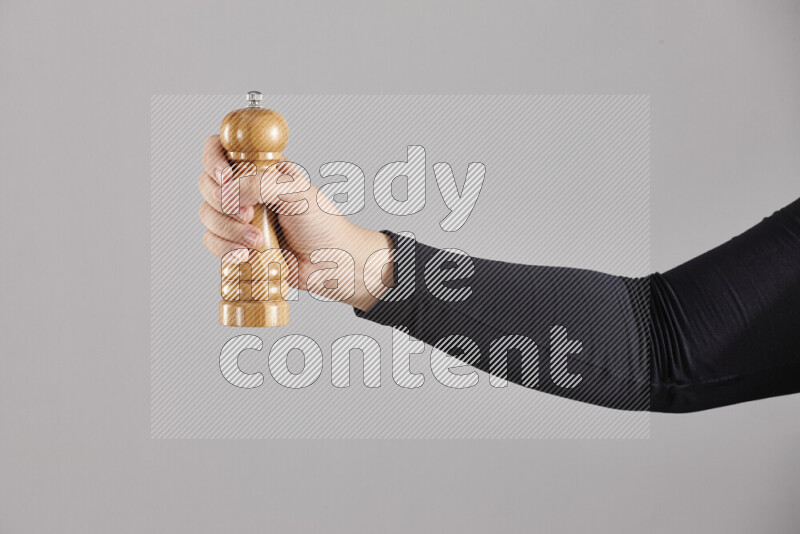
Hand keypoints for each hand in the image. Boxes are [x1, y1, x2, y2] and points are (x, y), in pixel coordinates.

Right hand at [197, 135, 392, 311]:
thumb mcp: (296, 192)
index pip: (221, 148)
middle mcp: (246, 188)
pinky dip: (225, 248)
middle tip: (249, 214)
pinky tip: (246, 254)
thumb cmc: (323, 224)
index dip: (213, 160)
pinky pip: (212, 242)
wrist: (332, 263)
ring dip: (228, 229)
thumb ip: (260, 183)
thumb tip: (228, 192)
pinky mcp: (237, 243)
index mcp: (261, 167)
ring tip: (257, 240)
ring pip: (207, 215)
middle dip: (223, 203)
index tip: (225, 178)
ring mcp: (239, 217)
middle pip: (207, 184)